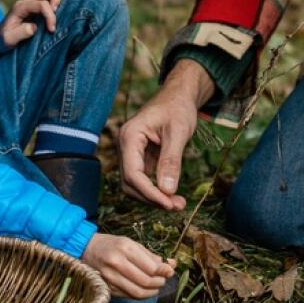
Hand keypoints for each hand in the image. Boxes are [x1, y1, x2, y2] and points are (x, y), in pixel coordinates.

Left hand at [0, 0, 60, 49]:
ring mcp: (29, 0)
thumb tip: (34, 27)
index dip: (50, 16)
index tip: (51, 30)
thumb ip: (21, 33)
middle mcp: (25, 1)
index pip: (41, 4)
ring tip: (55, 9)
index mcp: (20, 8)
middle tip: (55, 12)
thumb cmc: (3, 39)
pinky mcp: (33, 4)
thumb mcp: (9, 39)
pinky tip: (52, 9)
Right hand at [82, 233, 175, 299]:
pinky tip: (144, 290)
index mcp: (125, 248)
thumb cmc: (112, 244)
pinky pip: (128, 295)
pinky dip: (140, 295)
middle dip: (159, 283)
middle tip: (163, 280)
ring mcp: (110, 277)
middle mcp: (117, 263)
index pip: (151, 267)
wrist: (86, 249)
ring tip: (156, 287)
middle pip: (145, 281)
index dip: (164, 271)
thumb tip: (171, 264)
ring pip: (137, 292)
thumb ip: (151, 255)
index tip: (170, 271)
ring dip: (152, 292)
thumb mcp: (131, 243)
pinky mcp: (107, 288)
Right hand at [118, 61, 213, 211]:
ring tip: (178, 203)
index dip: (150, 193)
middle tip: (178, 206)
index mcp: (130, 136)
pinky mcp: (139, 158)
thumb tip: (168, 191)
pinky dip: (156, 190)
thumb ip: (171, 161)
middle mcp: (125, 146)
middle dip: (152, 198)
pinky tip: (173, 194)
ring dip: (154, 197)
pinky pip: (143, 179)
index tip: (170, 204)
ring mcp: (130, 153)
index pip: (133, 174)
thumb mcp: (178, 132)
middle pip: (130, 183)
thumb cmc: (177, 108)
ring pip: (135, 185)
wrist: (178, 96)